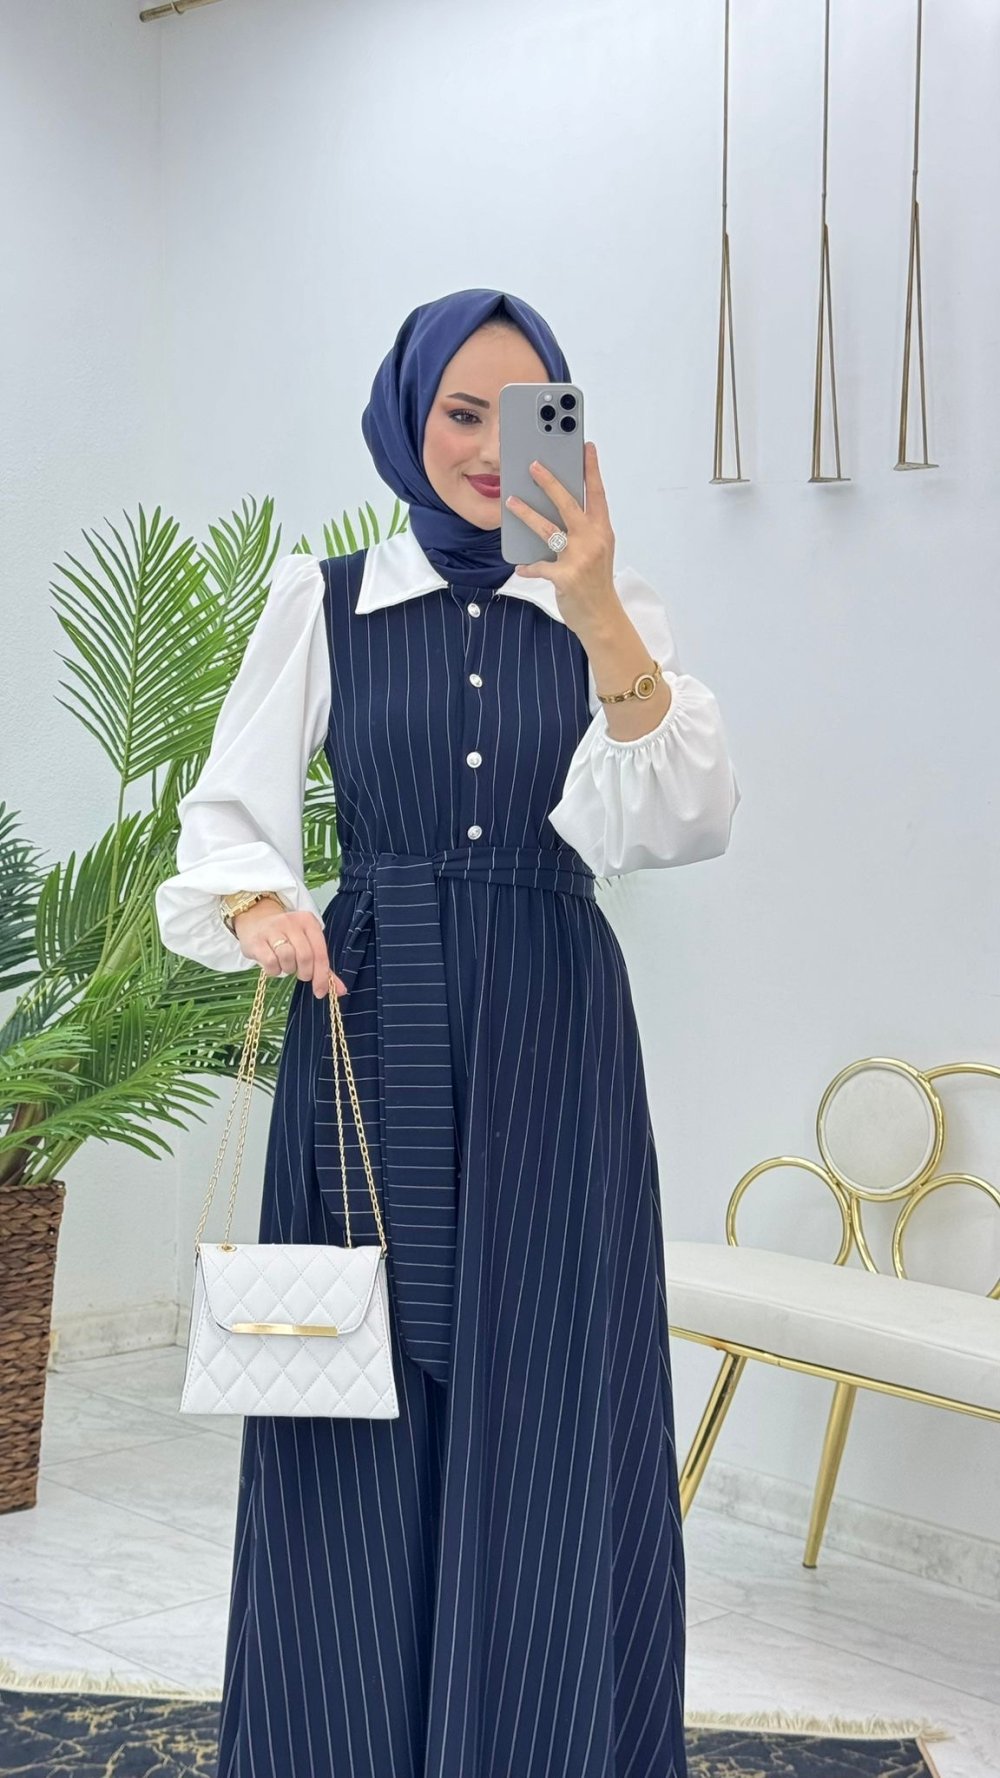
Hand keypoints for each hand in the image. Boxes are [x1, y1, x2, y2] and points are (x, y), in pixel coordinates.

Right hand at [233, 901, 347, 1000]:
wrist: (255, 923)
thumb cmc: (286, 938)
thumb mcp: (307, 946)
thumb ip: (324, 968)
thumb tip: (340, 991)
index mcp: (308, 922)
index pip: (320, 952)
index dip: (322, 976)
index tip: (320, 992)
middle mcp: (291, 922)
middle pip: (305, 956)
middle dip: (305, 973)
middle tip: (301, 975)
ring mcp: (272, 929)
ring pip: (287, 957)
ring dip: (289, 969)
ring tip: (286, 965)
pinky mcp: (257, 940)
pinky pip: (270, 962)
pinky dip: (274, 971)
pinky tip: (274, 966)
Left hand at [504, 440, 617, 639]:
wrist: (602, 617)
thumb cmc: (596, 582)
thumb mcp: (597, 550)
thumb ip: (582, 530)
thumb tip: (556, 510)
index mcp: (602, 531)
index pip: (597, 494)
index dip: (592, 470)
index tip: (587, 447)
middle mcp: (593, 540)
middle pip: (569, 504)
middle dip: (550, 482)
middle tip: (533, 465)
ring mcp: (580, 558)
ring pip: (548, 529)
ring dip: (527, 514)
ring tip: (511, 502)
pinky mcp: (566, 576)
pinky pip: (540, 565)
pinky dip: (529, 566)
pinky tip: (522, 566)